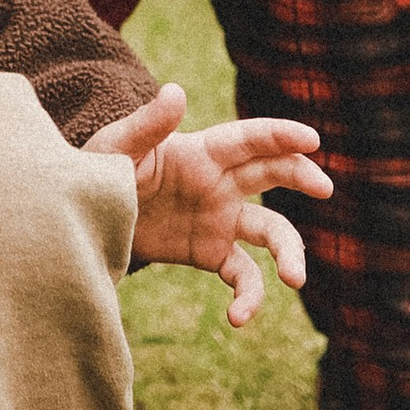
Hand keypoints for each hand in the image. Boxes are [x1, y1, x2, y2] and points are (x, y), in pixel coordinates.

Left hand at [89, 83, 330, 328]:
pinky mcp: (211, 254)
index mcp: (200, 153)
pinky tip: (238, 318)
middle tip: (323, 188)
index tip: (313, 140)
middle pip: (271, 174)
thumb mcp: (116, 149)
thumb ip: (147, 125)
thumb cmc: (98, 173)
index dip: (280, 136)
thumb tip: (176, 91)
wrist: (86, 221)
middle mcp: (219, 184)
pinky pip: (243, 275)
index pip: (248, 140)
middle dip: (300, 176)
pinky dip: (249, 297)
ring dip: (289, 252)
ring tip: (295, 278)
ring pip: (271, 231)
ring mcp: (220, 220)